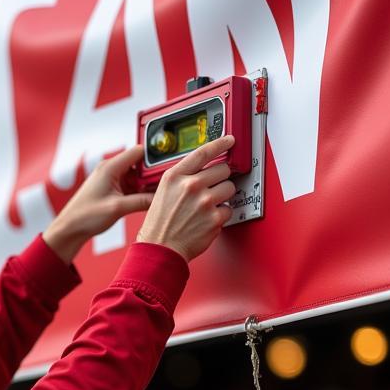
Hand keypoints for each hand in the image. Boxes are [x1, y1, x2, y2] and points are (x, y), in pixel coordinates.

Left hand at [42, 146, 153, 262]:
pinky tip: (146, 201)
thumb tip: (162, 198)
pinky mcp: (112, 189)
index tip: (167, 168)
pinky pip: (131, 186)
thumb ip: (142, 201)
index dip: (155, 158)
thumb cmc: (85, 216)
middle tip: (164, 186)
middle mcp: (110, 169)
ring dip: (146, 184)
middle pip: (140, 163)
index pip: (139, 151)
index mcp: (110, 167)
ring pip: (137, 176)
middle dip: (152, 174)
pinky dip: (139, 191)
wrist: (69, 229)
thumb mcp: (118, 208)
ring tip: (156, 195)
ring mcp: (111, 179)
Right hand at [136, 136, 236, 261]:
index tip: (229, 140)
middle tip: (210, 189)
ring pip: (230, 187)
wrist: (159, 249)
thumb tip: (206, 170)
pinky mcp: (215, 218)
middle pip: (223, 169)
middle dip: (220, 178)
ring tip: (207, 206)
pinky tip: (207, 219)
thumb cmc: (160, 223)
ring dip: (223, 196)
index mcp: (175, 176)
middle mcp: (190, 186)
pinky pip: (229, 209)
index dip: (220, 143)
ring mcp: (204, 201)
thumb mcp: (163, 192)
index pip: (203, 152)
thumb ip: (183, 178)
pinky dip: (221, 215)